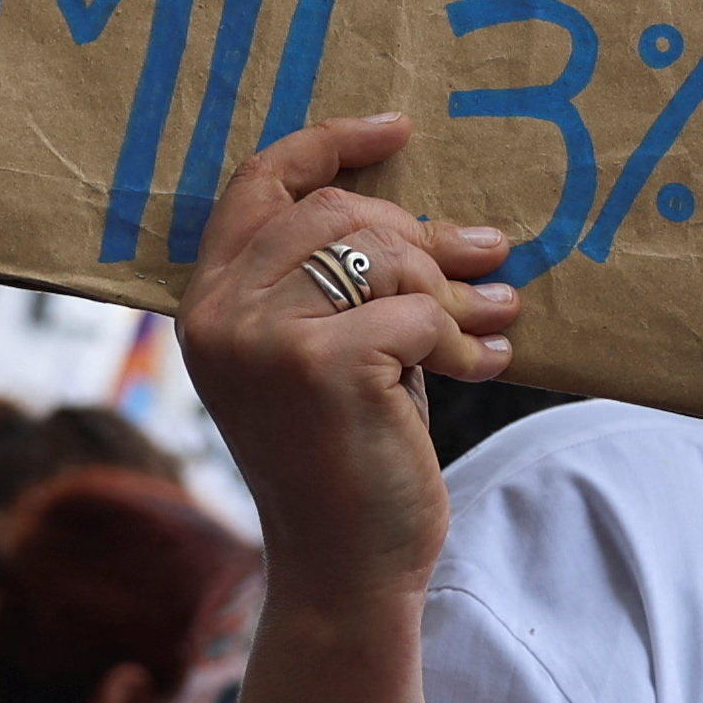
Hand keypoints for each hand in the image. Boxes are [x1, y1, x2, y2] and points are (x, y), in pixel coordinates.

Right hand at [179, 119, 519, 634]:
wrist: (342, 573)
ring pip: (384, 255)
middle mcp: (220, 315)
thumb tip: (434, 217)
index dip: (331, 144)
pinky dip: (463, 337)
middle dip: (423, 233)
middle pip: (338, 212)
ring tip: (496, 315)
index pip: (260, 183)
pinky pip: (418, 310)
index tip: (399, 129)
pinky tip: (486, 363)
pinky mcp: (321, 365)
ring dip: (454, 286)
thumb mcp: (321, 357)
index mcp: (206, 305)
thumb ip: (336, 285)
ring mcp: (264, 338)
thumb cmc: (342, 462)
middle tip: (490, 256)